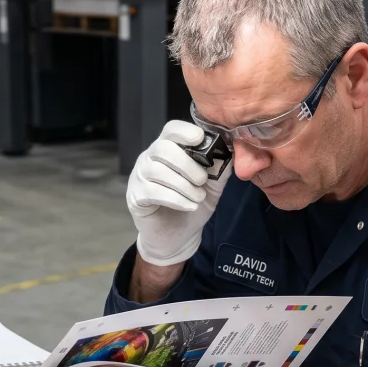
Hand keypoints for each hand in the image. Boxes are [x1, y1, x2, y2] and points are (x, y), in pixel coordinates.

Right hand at [127, 120, 231, 266]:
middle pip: (163, 148)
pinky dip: (176, 199)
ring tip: (198, 197)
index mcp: (168, 149)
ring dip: (184, 185)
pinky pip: (153, 192)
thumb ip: (220, 168)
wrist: (179, 236)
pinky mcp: (136, 197)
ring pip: (158, 171)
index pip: (171, 129)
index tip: (200, 139)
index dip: (184, 131)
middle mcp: (150, 158)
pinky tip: (189, 206)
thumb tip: (231, 151)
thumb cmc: (192, 204)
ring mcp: (140, 177)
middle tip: (202, 180)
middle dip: (187, 164)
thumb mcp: (212, 186)